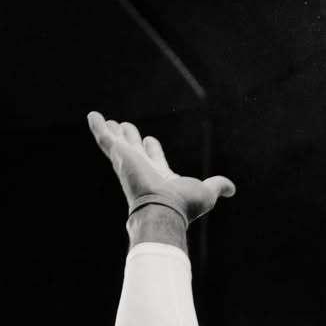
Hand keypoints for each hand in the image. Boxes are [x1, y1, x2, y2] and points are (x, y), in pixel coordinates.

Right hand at [86, 111, 234, 221]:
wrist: (163, 210)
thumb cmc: (183, 206)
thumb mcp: (207, 193)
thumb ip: (217, 186)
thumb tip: (232, 188)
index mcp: (160, 176)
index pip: (155, 158)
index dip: (153, 149)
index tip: (150, 140)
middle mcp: (143, 169)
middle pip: (135, 149)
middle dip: (131, 138)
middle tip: (126, 127)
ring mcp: (129, 162)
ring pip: (119, 143)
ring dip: (114, 132)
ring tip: (108, 121)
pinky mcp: (119, 156)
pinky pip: (105, 138)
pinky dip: (98, 127)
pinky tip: (93, 116)